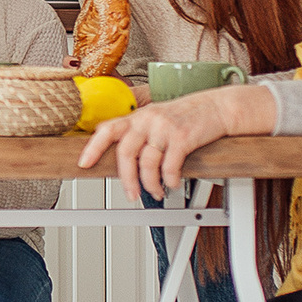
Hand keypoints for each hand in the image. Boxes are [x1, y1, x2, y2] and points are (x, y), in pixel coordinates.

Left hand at [79, 83, 275, 198]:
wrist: (218, 108)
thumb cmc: (187, 117)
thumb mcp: (157, 118)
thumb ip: (140, 133)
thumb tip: (124, 160)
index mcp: (138, 116)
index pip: (108, 129)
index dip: (93, 147)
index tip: (84, 163)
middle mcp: (148, 120)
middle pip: (125, 153)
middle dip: (126, 178)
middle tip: (130, 194)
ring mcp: (165, 128)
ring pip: (147, 163)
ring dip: (150, 184)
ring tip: (156, 191)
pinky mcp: (182, 137)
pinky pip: (169, 166)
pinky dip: (169, 180)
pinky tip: (171, 183)